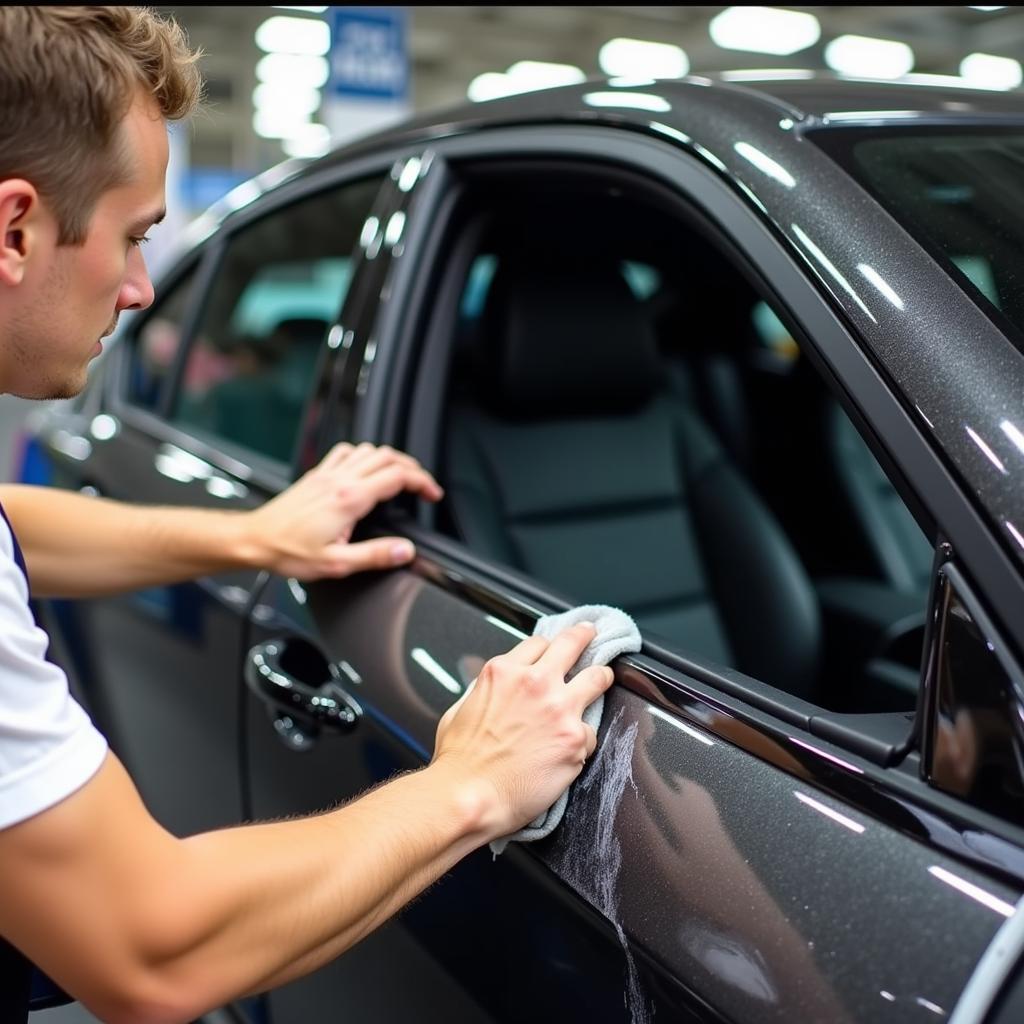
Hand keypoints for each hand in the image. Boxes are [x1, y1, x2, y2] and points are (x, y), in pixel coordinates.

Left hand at [245, 442, 443, 579]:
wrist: (255, 540)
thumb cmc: (288, 552)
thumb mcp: (337, 564)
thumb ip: (375, 555)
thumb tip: (405, 551)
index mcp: (349, 500)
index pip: (397, 477)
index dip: (422, 482)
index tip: (432, 493)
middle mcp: (340, 481)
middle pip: (387, 457)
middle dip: (412, 468)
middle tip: (423, 485)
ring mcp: (327, 475)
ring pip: (368, 449)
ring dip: (390, 458)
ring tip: (401, 475)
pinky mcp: (316, 476)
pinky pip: (345, 452)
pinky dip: (363, 454)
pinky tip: (366, 467)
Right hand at [430, 623, 614, 842]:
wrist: (468, 796)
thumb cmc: (459, 761)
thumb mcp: (461, 707)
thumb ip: (485, 691)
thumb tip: (495, 691)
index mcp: (504, 672)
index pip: (538, 643)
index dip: (548, 648)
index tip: (554, 651)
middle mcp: (535, 682)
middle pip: (572, 643)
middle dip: (584, 636)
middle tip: (590, 635)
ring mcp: (560, 708)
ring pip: (597, 677)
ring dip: (601, 678)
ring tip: (604, 679)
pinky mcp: (575, 738)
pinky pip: (591, 732)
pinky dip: (583, 739)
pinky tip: (571, 750)